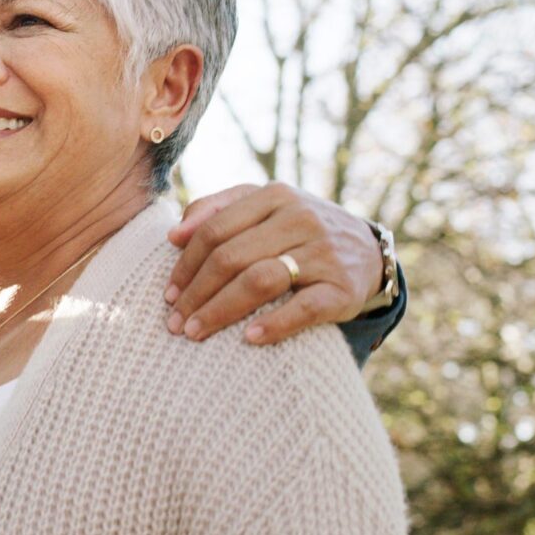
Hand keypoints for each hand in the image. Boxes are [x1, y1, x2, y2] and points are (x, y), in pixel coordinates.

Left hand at [164, 182, 381, 345]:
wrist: (367, 251)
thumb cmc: (298, 232)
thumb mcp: (264, 208)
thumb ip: (217, 210)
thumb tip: (174, 234)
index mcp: (275, 196)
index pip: (215, 230)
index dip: (185, 264)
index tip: (167, 294)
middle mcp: (300, 219)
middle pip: (231, 257)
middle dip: (196, 293)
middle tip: (174, 322)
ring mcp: (323, 253)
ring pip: (259, 280)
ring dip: (221, 310)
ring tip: (195, 332)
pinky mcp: (342, 288)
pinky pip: (303, 308)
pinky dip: (274, 324)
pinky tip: (248, 338)